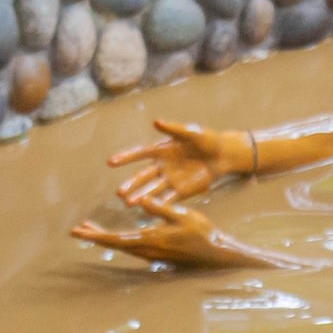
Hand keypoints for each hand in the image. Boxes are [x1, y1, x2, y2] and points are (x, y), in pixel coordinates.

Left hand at [69, 198, 237, 267]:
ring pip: (121, 245)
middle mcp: (147, 249)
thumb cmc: (203, 233)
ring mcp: (151, 253)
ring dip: (104, 237)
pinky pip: (131, 246)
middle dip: (94, 236)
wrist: (216, 254)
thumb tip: (141, 201)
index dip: (96, 235)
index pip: (117, 239)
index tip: (80, 230)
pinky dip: (117, 239)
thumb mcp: (183, 215)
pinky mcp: (156, 253)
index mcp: (151, 239)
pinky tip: (114, 235)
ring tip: (89, 228)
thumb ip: (161, 208)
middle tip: (76, 230)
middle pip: (114, 244)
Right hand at [110, 119, 256, 206]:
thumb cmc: (206, 140)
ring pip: (152, 190)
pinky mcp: (181, 190)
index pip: (139, 154)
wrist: (222, 155)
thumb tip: (156, 121)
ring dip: (141, 197)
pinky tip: (148, 210)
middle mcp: (162, 166)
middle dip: (131, 185)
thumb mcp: (191, 133)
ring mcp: (170, 179)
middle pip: (143, 177)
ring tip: (129, 204)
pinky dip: (159, 204)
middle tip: (119, 193)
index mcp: (161, 150)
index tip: (111, 162)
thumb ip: (173, 129)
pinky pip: (168, 198)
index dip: (126, 158)